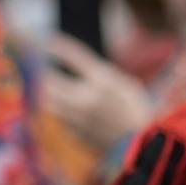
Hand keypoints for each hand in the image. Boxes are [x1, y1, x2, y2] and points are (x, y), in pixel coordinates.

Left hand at [38, 35, 152, 156]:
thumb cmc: (135, 110)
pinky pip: (59, 120)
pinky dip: (61, 115)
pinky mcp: (74, 133)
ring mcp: (78, 117)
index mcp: (104, 81)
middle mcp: (87, 98)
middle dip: (45, 76)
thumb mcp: (124, 84)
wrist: (143, 144)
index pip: (77, 57)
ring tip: (52, 92)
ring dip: (49, 96)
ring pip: (49, 102)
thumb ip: (100, 76)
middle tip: (43, 72)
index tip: (50, 40)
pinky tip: (72, 114)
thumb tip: (77, 68)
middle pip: (50, 82)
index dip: (62, 47)